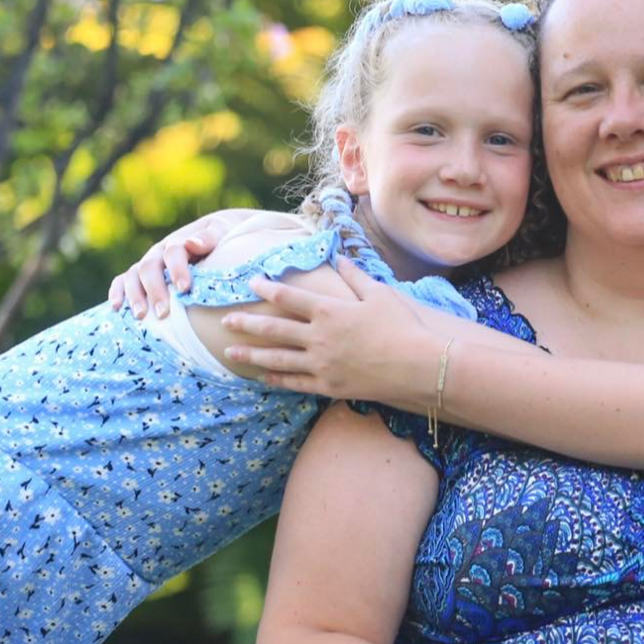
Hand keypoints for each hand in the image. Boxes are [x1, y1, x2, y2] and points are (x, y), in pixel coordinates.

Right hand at [107, 208, 252, 317]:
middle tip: (163, 312)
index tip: (184, 288)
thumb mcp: (222, 231)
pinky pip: (123, 281)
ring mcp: (149, 264)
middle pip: (150, 267)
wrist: (219, 237)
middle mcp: (160, 252)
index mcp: (180, 241)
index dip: (177, 269)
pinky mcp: (141, 276)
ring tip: (141, 316)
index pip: (173, 252)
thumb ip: (209, 237)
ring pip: (134, 276)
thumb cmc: (225, 237)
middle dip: (155, 290)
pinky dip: (117, 292)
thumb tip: (191, 243)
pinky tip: (116, 308)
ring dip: (134, 295)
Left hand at [219, 262, 438, 401]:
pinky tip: (262, 377)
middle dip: (247, 323)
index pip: (288, 297)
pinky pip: (296, 383)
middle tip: (225, 320)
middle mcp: (319, 337)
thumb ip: (355, 276)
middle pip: (273, 329)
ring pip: (277, 358)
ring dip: (251, 354)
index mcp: (329, 310)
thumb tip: (339, 257)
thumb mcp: (380, 293)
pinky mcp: (329, 386)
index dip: (267, 289)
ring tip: (230, 352)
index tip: (251, 283)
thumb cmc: (402, 325)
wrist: (418, 365)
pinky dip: (277, 379)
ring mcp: (321, 364)